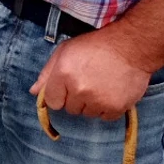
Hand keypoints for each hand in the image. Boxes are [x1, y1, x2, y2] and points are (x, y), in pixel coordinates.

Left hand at [30, 28, 153, 121]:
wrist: (130, 46)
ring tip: (100, 85)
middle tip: (87, 82)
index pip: (52, 101)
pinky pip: (104, 117)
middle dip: (76, 98)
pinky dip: (107, 108)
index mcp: (63, 74)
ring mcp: (99, 100)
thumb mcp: (65, 51)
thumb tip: (33, 92)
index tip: (68, 87)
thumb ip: (47, 73)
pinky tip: (110, 92)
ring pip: (87, 114)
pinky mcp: (116, 108)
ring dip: (91, 104)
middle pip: (70, 109)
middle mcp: (79, 90)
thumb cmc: (95, 46)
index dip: (59, 94)